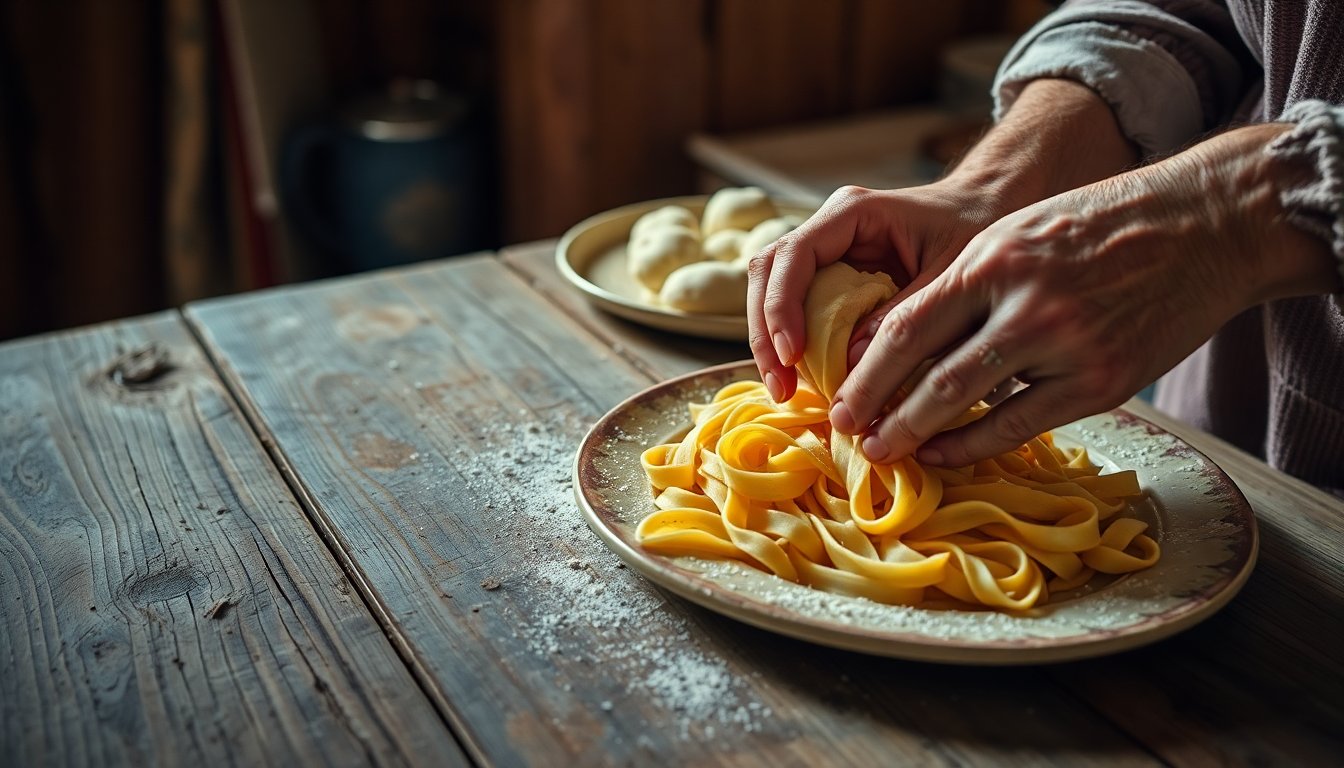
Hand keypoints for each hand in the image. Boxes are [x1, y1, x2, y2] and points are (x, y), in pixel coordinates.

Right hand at [747, 79, 1141, 405]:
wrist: (993, 211)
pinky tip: (805, 382)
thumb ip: (902, 317)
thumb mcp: (950, 275)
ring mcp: (827, 253)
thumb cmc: (978, 231)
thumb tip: (850, 368)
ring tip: (787, 392)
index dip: (783, 307)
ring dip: (773, 344)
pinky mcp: (833, 279)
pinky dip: (796, 347)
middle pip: (767, 275)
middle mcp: (829, 229)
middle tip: (781, 387)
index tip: (793, 356)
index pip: (792, 256)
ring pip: (774, 294)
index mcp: (851, 214)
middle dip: (767, 333)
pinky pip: (798, 310)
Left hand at [836, 123, 1339, 466]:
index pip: (908, 324)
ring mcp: (1065, 345)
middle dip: (880, 412)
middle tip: (851, 438)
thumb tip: (906, 341)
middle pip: (929, 373)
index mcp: (993, 259)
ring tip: (890, 452)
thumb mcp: (1021, 233)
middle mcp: (1024, 303)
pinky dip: (976, 444)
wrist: (1206, 225)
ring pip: (970, 404)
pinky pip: (1022, 425)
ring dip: (920, 435)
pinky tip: (947, 452)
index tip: (842, 399)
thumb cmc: (1101, 225)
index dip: (866, 369)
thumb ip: (968, 283)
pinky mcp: (1102, 381)